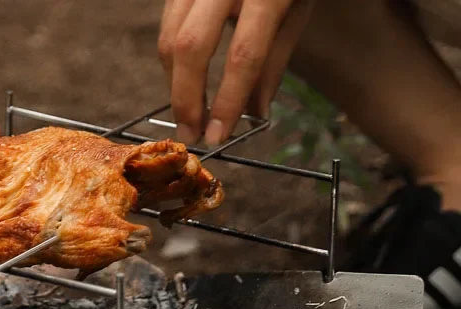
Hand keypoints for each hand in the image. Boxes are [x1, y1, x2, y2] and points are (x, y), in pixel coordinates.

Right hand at [158, 0, 314, 145]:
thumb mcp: (299, 7)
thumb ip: (275, 60)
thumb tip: (255, 113)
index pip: (243, 56)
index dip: (228, 102)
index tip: (219, 137)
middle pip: (191, 48)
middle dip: (186, 98)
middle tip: (191, 133)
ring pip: (169, 37)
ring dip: (175, 82)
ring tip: (188, 111)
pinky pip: (168, 23)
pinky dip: (173, 58)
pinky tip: (185, 79)